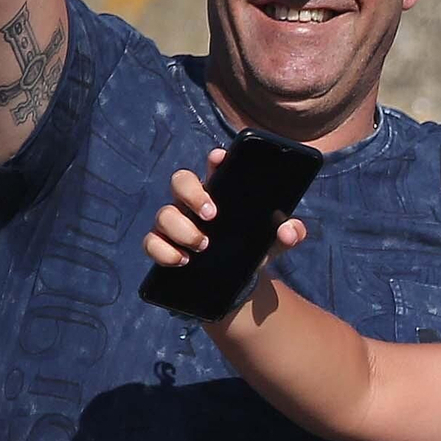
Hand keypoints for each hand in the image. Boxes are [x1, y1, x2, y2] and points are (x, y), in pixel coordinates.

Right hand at [143, 150, 306, 269]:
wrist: (237, 281)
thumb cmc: (253, 248)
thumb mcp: (274, 242)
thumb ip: (289, 233)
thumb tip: (290, 230)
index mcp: (221, 191)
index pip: (214, 166)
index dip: (215, 159)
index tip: (220, 159)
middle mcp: (193, 202)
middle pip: (180, 181)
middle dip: (192, 194)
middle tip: (212, 215)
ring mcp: (175, 223)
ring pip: (163, 214)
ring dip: (182, 230)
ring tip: (203, 246)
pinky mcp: (163, 246)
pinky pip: (151, 242)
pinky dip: (163, 251)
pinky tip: (181, 260)